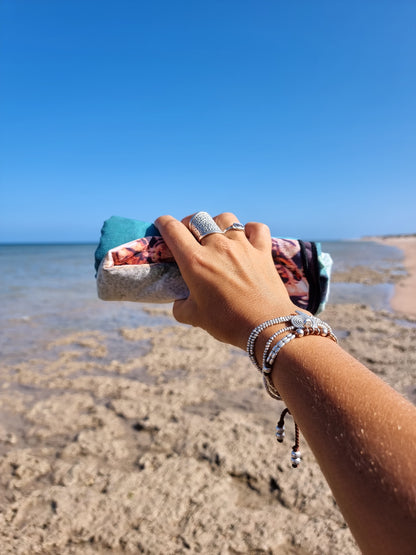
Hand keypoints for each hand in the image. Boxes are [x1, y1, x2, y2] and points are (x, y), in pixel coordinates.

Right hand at [155, 212, 296, 349]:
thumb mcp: (194, 317)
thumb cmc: (227, 322)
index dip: (163, 223)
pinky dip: (250, 230)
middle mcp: (217, 247)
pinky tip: (246, 238)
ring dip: (217, 223)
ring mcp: (242, 246)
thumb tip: (179, 301)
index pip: (172, 229)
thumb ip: (180, 306)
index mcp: (195, 261)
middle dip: (188, 224)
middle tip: (189, 236)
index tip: (161, 225)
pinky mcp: (263, 251)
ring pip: (225, 219)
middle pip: (198, 219)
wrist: (266, 326)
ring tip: (216, 235)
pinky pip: (256, 228)